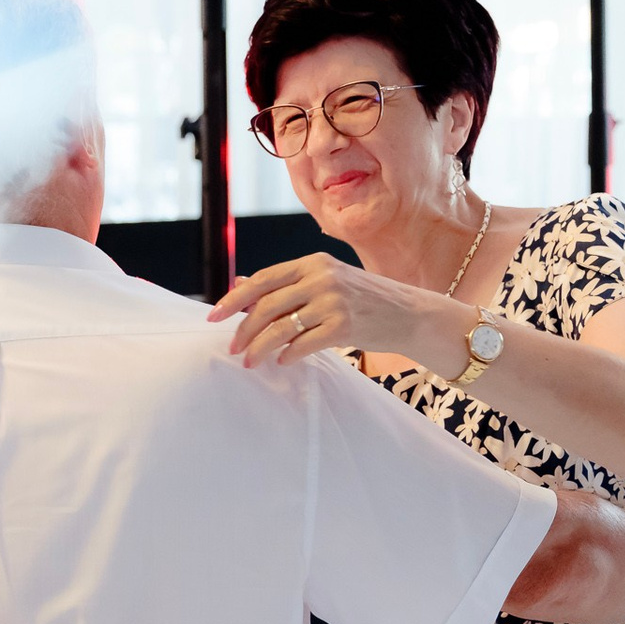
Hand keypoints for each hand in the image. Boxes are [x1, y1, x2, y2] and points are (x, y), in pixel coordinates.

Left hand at [205, 253, 454, 367]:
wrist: (410, 314)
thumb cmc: (365, 300)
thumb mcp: (326, 282)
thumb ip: (286, 284)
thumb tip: (240, 285)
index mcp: (313, 262)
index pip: (263, 280)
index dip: (234, 299)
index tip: (214, 316)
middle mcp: (321, 276)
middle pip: (267, 304)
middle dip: (244, 329)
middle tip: (233, 348)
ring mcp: (333, 300)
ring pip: (282, 326)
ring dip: (260, 347)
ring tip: (250, 361)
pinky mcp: (345, 324)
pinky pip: (304, 343)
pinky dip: (288, 354)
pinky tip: (282, 361)